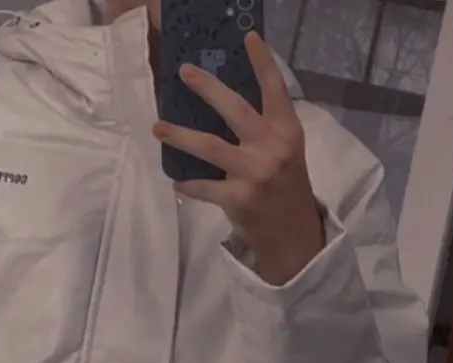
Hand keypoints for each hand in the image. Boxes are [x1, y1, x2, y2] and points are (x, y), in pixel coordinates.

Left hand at [153, 32, 325, 286]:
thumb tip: (224, 104)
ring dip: (180, 136)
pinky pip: (203, 186)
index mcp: (287, 131)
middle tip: (183, 72)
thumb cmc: (287, 188)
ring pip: (209, 146)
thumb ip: (265, 129)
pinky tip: (177, 181)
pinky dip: (188, 184)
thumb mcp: (286, 152)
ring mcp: (253, 173)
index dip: (262, 61)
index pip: (275, 89)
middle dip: (207, 88)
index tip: (247, 37)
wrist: (293, 234)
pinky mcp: (237, 198)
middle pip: (233, 109)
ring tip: (158, 128)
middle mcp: (271, 148)